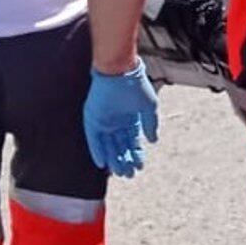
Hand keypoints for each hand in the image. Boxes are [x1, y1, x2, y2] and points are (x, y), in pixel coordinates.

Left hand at [84, 62, 159, 176]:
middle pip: (120, 146)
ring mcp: (104, 121)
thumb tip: (153, 141)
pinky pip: (93, 139)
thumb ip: (151, 124)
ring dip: (113, 159)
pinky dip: (97, 151)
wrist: (119, 70)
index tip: (140, 166)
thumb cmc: (136, 85)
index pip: (133, 141)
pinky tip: (102, 163)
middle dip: (125, 160)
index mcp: (130, 118)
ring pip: (108, 145)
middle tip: (129, 174)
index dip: (136, 154)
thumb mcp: (149, 106)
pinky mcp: (92, 118)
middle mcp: (116, 122)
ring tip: (119, 172)